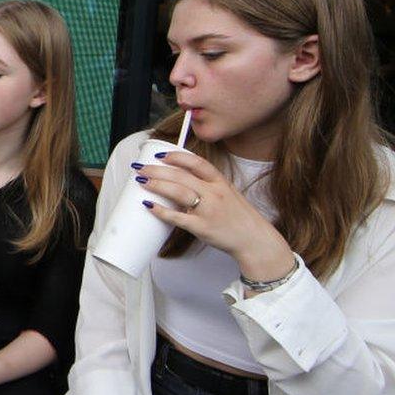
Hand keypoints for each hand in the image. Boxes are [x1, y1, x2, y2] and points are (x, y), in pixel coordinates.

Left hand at [137, 151, 294, 280]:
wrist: (254, 239)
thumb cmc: (238, 217)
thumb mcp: (227, 193)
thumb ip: (206, 185)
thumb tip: (179, 179)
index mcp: (220, 182)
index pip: (197, 162)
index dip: (176, 156)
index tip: (160, 154)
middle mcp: (214, 193)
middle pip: (182, 176)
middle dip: (158, 169)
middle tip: (140, 168)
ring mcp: (208, 210)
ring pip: (178, 192)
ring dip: (157, 185)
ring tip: (142, 181)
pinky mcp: (202, 227)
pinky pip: (178, 218)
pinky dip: (162, 211)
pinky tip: (149, 205)